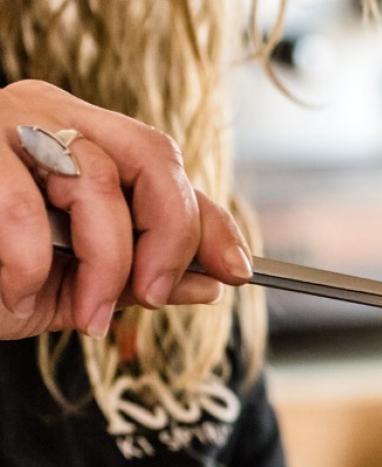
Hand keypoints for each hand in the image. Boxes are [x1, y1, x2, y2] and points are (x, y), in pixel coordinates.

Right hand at [0, 79, 253, 340]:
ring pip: (96, 182)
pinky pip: (22, 210)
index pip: (166, 166)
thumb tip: (210, 283)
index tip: (238, 270)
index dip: (208, 219)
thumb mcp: (75, 285)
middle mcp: (49, 116)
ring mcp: (6, 126)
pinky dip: (30, 266)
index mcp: (82, 141)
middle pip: (151, 158)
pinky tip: (17, 291)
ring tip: (85, 315)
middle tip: (155, 297)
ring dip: (105, 265)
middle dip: (169, 238)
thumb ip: (136, 279)